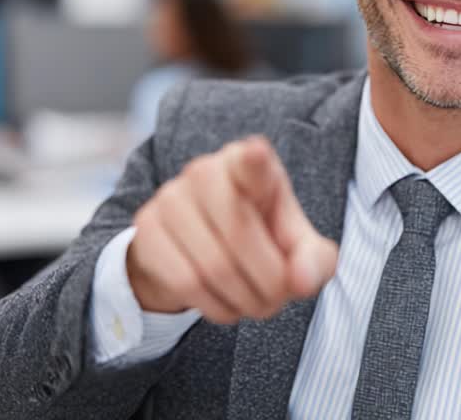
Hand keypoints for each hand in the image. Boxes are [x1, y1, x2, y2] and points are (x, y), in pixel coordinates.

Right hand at [126, 135, 338, 323]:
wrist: (194, 250)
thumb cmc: (258, 239)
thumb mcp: (294, 247)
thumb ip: (313, 261)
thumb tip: (302, 281)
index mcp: (251, 165)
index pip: (251, 161)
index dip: (253, 160)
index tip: (255, 154)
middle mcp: (206, 170)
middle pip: (241, 235)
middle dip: (270, 282)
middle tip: (278, 299)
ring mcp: (170, 197)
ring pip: (214, 266)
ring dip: (244, 300)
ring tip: (255, 304)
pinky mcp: (146, 228)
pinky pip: (185, 282)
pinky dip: (215, 306)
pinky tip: (224, 303)